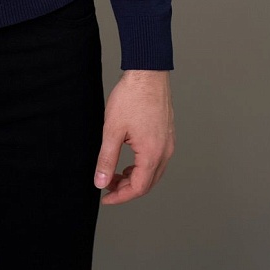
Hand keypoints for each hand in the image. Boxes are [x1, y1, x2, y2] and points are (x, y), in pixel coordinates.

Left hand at [94, 69, 174, 205]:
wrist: (147, 73)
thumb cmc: (131, 97)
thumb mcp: (112, 130)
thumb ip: (106, 159)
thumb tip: (100, 182)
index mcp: (152, 154)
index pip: (138, 188)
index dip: (120, 196)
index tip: (105, 197)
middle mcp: (165, 152)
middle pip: (148, 183)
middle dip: (127, 189)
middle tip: (107, 185)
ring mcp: (169, 143)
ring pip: (154, 172)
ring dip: (135, 178)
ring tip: (115, 173)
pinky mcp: (168, 134)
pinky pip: (157, 159)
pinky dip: (143, 166)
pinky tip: (130, 160)